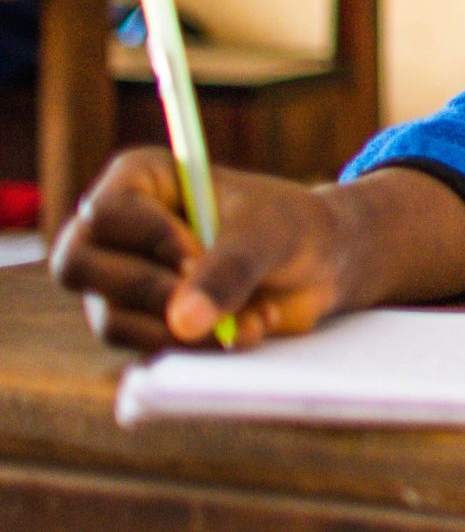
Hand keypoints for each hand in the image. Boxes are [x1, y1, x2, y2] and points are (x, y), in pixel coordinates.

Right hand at [50, 148, 354, 349]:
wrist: (319, 264)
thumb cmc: (289, 226)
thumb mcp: (268, 235)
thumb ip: (229, 270)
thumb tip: (182, 322)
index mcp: (140, 181)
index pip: (105, 212)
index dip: (149, 238)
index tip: (198, 253)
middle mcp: (116, 232)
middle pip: (79, 266)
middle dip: (150, 290)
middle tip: (209, 298)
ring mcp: (120, 282)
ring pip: (111, 320)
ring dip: (184, 329)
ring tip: (249, 315)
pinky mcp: (141, 324)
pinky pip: (144, 349)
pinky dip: (197, 348)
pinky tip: (246, 329)